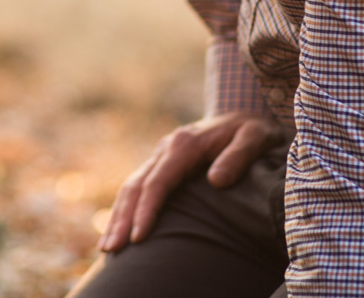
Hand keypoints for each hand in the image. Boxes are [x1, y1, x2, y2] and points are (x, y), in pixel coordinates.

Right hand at [98, 113, 280, 251]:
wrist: (243, 115)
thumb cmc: (252, 130)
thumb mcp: (255, 137)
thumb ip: (238, 157)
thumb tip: (216, 181)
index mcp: (184, 144)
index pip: (158, 181)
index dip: (146, 210)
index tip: (138, 237)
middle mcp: (165, 149)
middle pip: (135, 186)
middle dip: (122, 218)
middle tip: (111, 249)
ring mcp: (161, 157)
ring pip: (131, 188)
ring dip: (118, 217)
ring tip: (108, 248)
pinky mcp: (162, 166)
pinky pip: (139, 188)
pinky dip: (126, 210)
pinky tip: (120, 230)